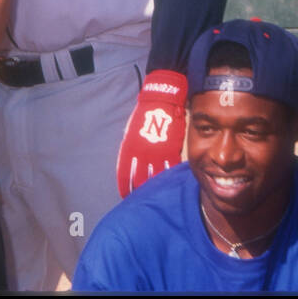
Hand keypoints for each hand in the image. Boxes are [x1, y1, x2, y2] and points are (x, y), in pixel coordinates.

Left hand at [116, 70, 186, 197]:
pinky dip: (168, 176)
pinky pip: (170, 168)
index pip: (125, 175)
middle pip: (140, 181)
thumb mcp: (130, 133)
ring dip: (154, 186)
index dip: (125, 187)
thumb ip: (130, 150)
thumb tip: (131, 163)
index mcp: (130, 149)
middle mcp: (143, 154)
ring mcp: (159, 153)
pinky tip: (168, 181)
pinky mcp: (172, 150)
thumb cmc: (143, 114)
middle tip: (140, 197)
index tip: (126, 195)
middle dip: (139, 190)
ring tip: (155, 194)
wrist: (161, 101)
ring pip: (156, 177)